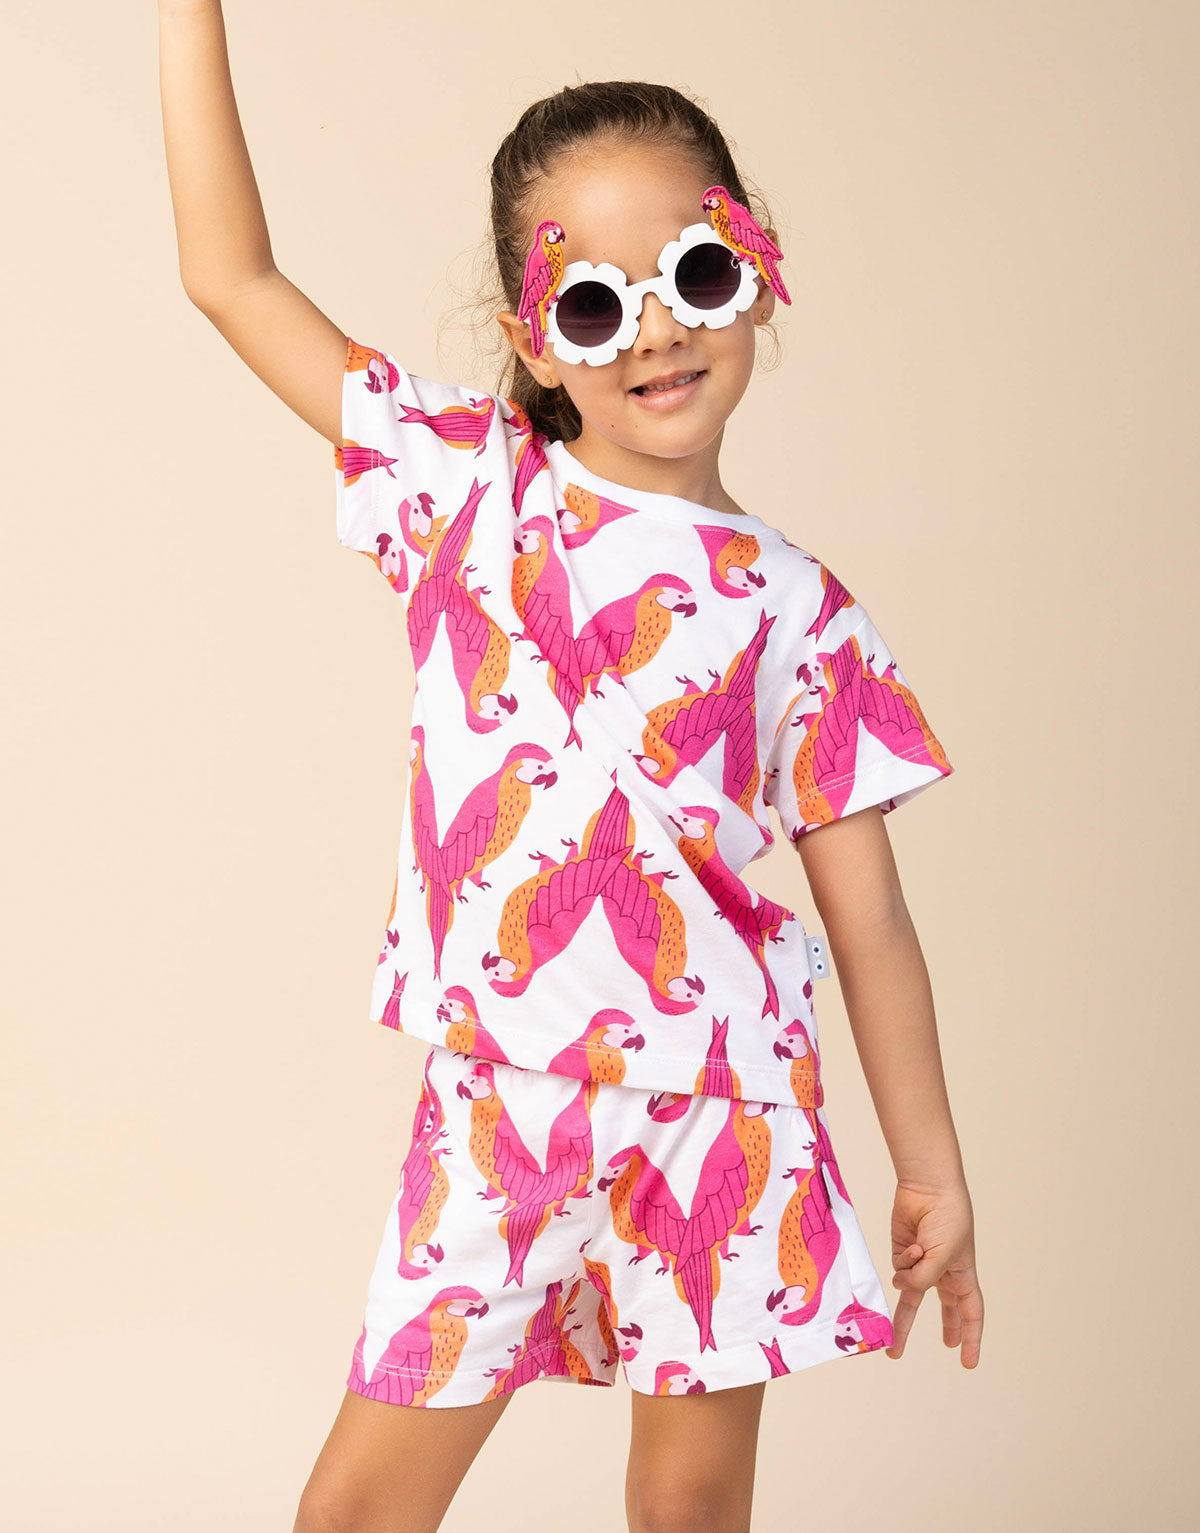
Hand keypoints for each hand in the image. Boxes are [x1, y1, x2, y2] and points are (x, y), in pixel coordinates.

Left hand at [885, 1179, 982, 1367]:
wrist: (928, 1188)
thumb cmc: (947, 1220)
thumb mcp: (942, 1257)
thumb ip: (923, 1280)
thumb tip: (901, 1288)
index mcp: (963, 1274)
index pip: (971, 1312)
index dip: (972, 1338)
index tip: (969, 1363)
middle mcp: (943, 1271)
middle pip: (944, 1308)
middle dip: (945, 1328)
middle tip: (947, 1347)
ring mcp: (921, 1262)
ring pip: (911, 1297)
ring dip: (904, 1320)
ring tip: (893, 1349)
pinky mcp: (902, 1251)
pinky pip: (899, 1268)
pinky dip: (905, 1260)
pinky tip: (914, 1244)